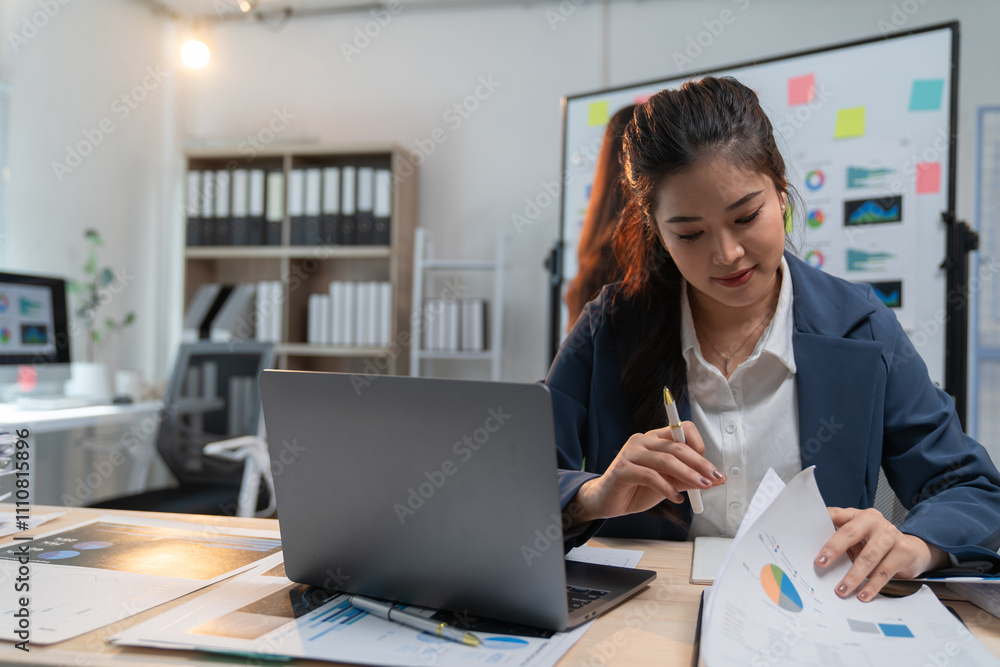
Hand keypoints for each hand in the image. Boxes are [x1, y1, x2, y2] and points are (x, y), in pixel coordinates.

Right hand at [571, 422, 724, 524]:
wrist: (607, 501)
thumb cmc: (637, 488)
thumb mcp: (669, 483)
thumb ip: (688, 479)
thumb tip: (714, 479)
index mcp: (654, 438)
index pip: (681, 429)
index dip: (698, 445)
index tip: (710, 467)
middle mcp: (642, 440)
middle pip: (677, 446)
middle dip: (700, 463)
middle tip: (715, 477)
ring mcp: (630, 453)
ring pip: (665, 460)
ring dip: (688, 474)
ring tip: (702, 486)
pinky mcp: (622, 469)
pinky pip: (650, 476)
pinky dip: (667, 488)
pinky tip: (676, 498)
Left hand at [815, 507, 949, 600]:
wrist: (912, 550)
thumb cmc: (876, 542)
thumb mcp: (858, 536)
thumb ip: (840, 538)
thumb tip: (816, 553)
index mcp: (859, 515)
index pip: (837, 515)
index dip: (823, 523)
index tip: (809, 534)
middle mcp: (875, 522)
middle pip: (850, 534)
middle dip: (834, 549)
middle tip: (821, 564)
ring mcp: (891, 536)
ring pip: (868, 557)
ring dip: (853, 576)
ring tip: (841, 590)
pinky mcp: (903, 552)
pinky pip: (884, 572)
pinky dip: (871, 586)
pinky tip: (862, 595)